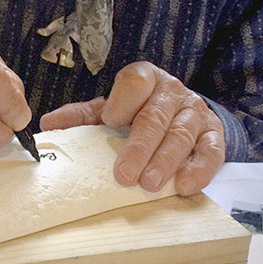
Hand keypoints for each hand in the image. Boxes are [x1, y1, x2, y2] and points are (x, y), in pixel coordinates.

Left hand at [40, 61, 224, 195]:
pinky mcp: (214, 133)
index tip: (111, 122)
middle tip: (124, 174)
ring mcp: (195, 111)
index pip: (135, 81)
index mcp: (145, 77)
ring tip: (149, 185)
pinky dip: (199, 169)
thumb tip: (48, 125)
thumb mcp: (110, 109)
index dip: (123, 102)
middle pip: (155, 115)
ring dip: (164, 162)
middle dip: (139, 147)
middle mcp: (172, 90)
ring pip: (181, 134)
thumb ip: (81, 117)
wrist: (179, 112)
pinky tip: (183, 186)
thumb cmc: (138, 111)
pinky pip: (211, 151)